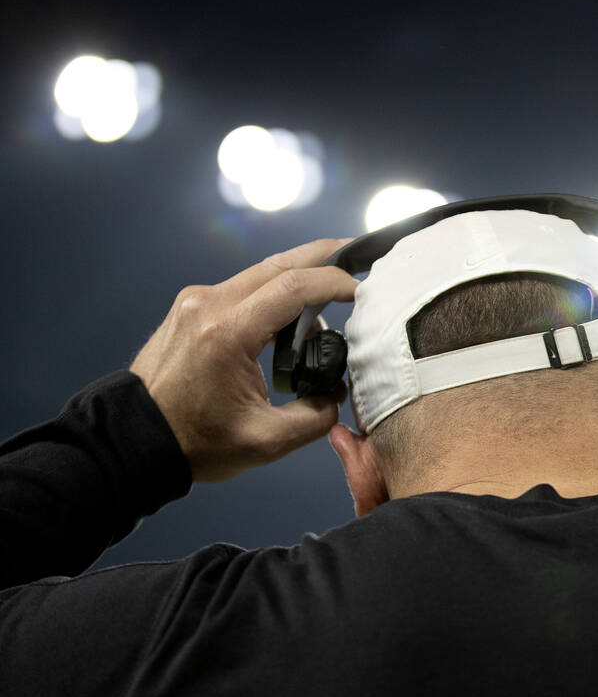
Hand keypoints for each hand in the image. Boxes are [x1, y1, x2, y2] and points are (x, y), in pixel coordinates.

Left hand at [131, 239, 357, 481]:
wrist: (134, 439)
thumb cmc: (196, 443)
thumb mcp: (267, 441)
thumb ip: (317, 416)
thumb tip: (337, 392)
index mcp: (227, 333)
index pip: (294, 287)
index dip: (336, 281)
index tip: (364, 290)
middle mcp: (209, 304)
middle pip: (280, 263)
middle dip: (325, 256)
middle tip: (361, 253)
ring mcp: (196, 301)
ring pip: (261, 273)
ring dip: (300, 280)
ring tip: (330, 303)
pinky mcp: (191, 307)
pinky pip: (244, 288)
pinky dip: (275, 294)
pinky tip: (292, 318)